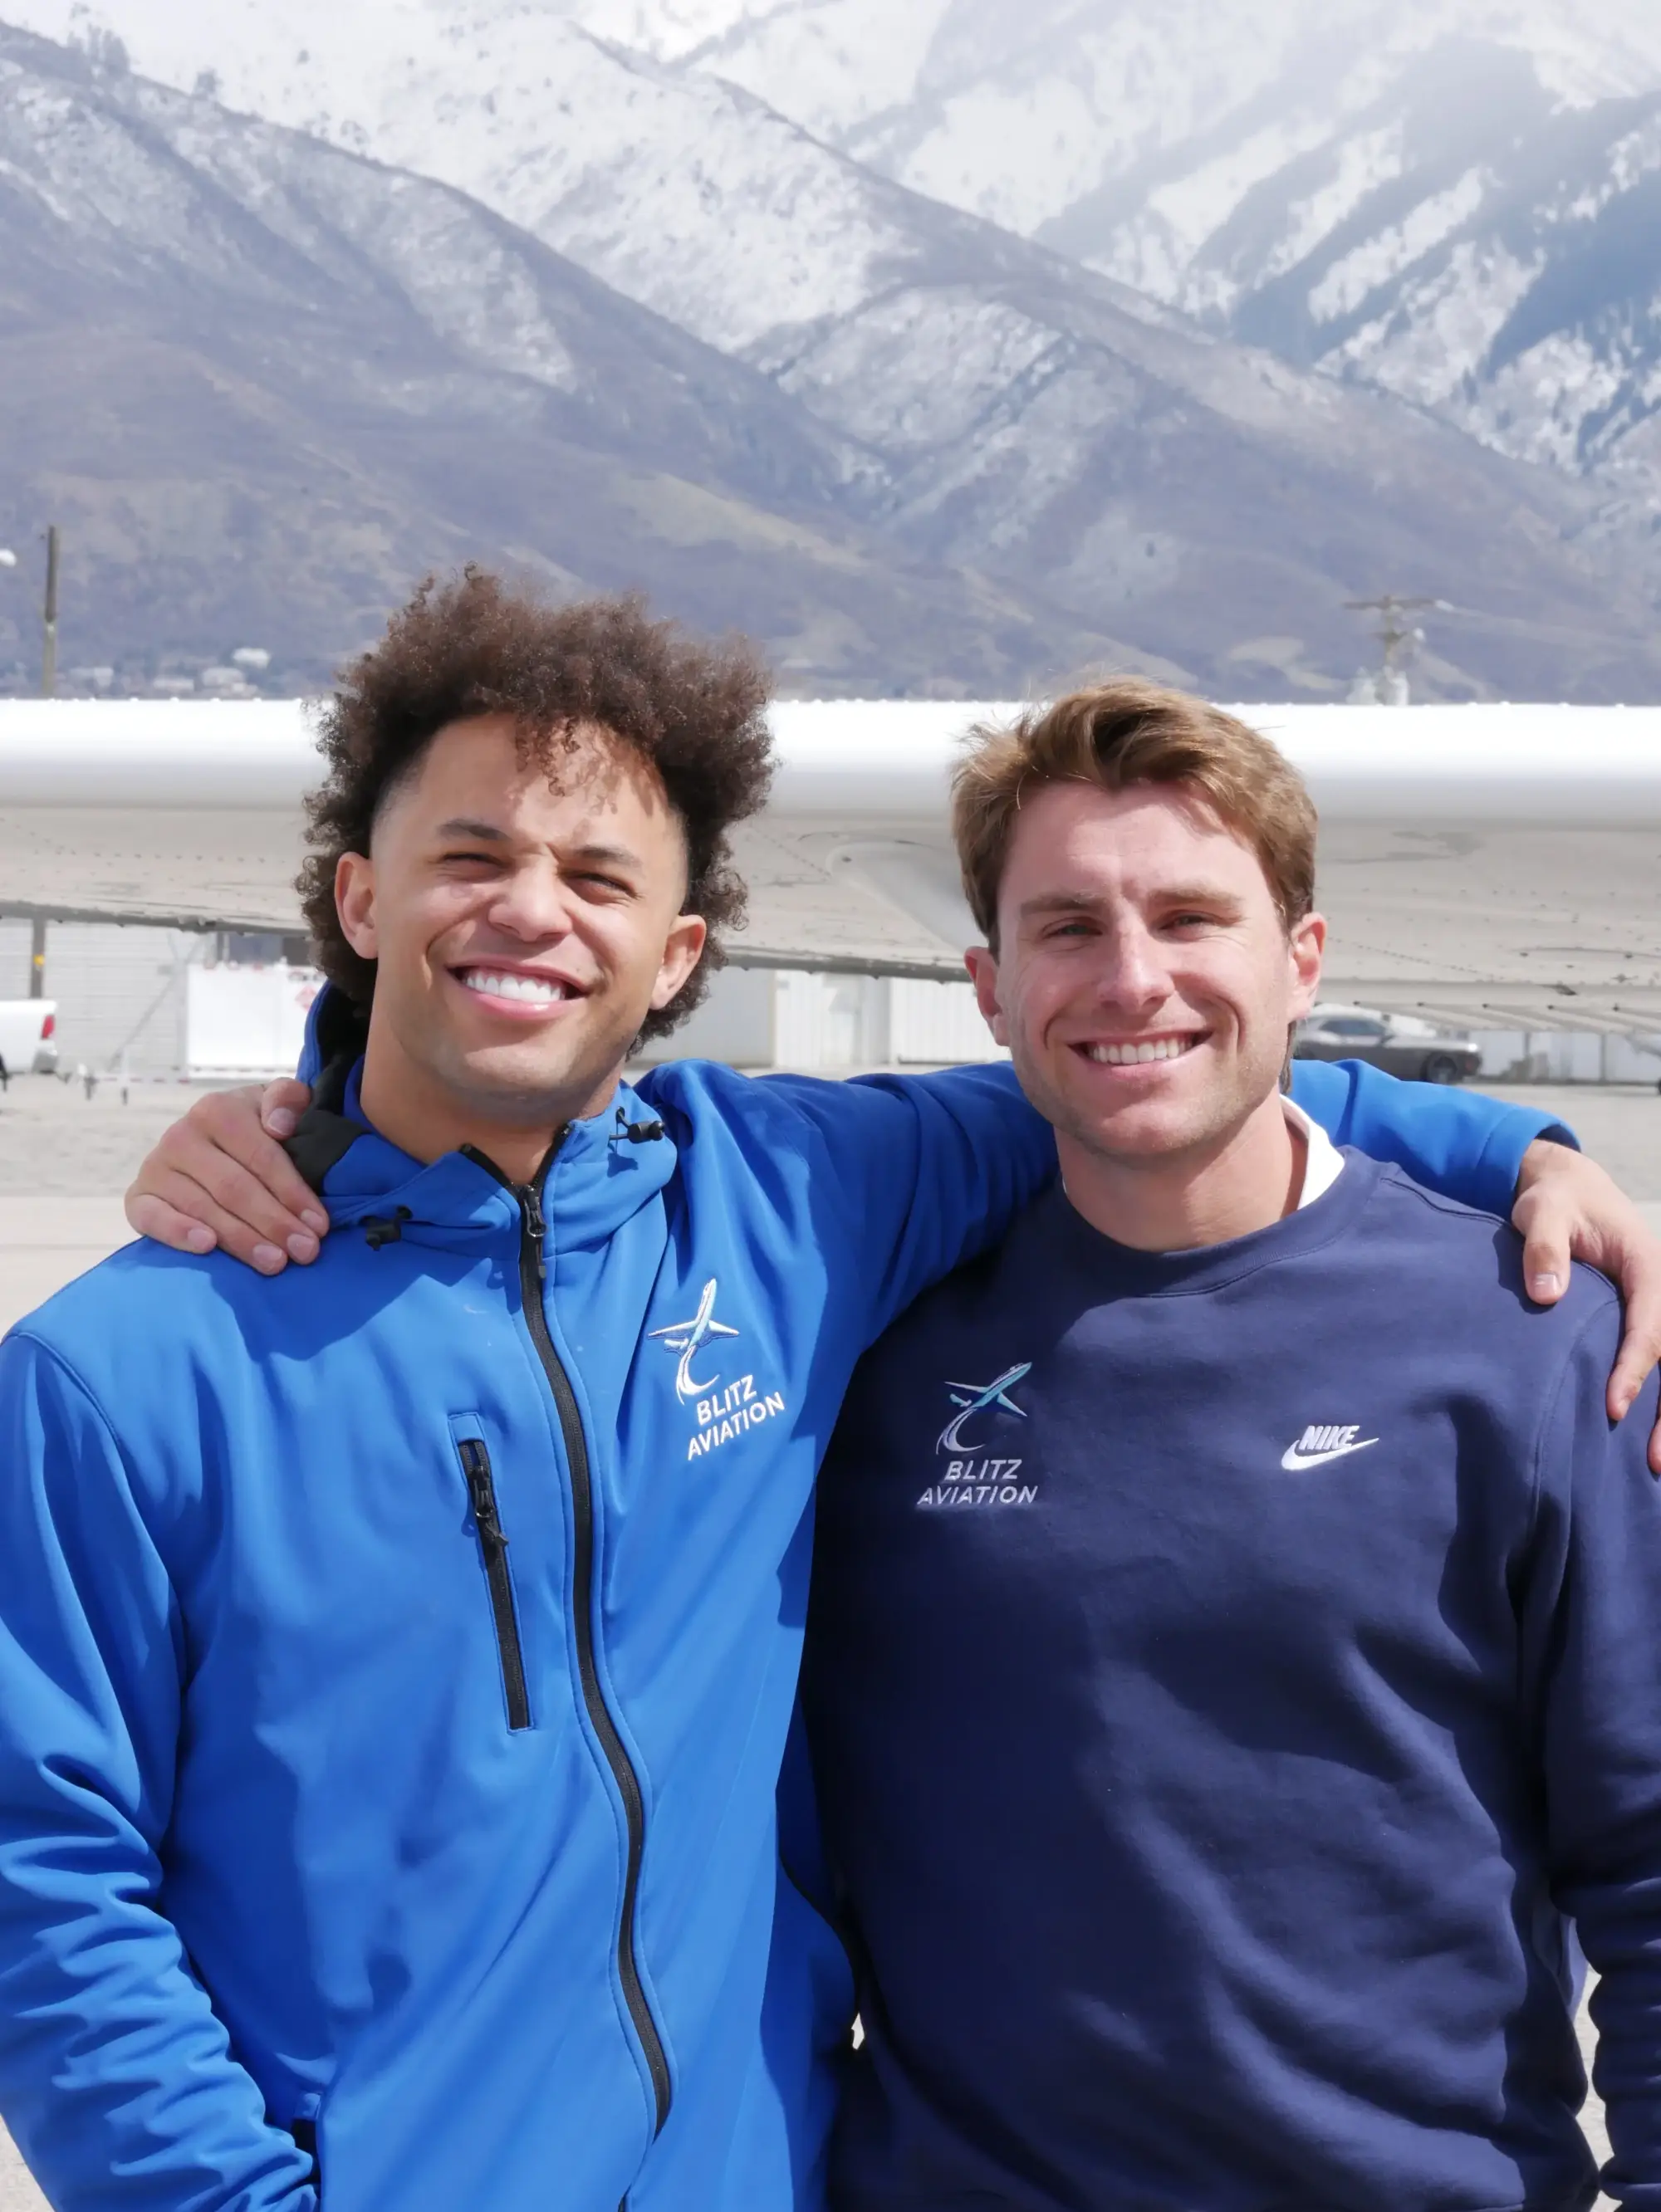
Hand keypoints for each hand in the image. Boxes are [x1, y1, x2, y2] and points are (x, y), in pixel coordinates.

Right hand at [124, 1080, 326, 1274]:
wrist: (208, 1144)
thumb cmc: (256, 1128)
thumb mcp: (277, 1104)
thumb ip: (287, 1099)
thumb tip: (279, 1125)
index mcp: (218, 1110)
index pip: (262, 1157)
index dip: (293, 1192)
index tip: (319, 1225)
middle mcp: (182, 1135)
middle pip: (234, 1187)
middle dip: (273, 1223)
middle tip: (305, 1252)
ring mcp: (156, 1167)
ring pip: (203, 1208)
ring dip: (241, 1239)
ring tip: (274, 1262)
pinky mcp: (138, 1197)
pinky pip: (152, 1218)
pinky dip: (178, 1232)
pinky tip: (207, 1246)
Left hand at [1513, 1140, 1660, 1472]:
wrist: (1566, 1188)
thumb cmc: (1553, 1201)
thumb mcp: (1542, 1212)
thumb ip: (1544, 1248)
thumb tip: (1547, 1295)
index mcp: (1646, 1264)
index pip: (1648, 1324)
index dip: (1634, 1367)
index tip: (1614, 1407)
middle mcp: (1659, 1289)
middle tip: (1653, 1460)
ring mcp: (1654, 1305)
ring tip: (1654, 1465)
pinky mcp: (1641, 1316)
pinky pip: (1654, 1355)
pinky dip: (1656, 1396)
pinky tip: (1647, 1436)